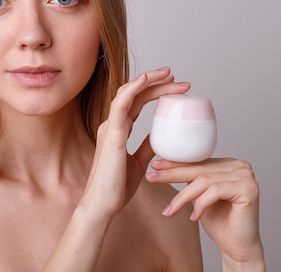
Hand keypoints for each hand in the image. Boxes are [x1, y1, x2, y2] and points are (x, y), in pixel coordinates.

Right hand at [78, 67, 190, 218]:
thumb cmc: (116, 187)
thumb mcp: (140, 163)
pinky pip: (121, 104)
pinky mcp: (111, 134)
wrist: (102, 205)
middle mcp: (113, 124)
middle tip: (178, 78)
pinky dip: (133, 89)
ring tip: (169, 75)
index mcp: (118, 130)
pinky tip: (146, 80)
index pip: (138, 101)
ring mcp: (110, 127)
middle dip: (157, 82)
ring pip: (129, 93)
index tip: (176, 87)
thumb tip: (161, 138)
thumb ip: (148, 147)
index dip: (155, 90)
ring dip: (149, 81)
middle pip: (136, 94)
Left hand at [146, 158, 264, 268]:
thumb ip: (191, 179)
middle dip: (172, 175)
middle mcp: (239, 166)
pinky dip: (201, 204)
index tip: (154, 167)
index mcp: (228, 164)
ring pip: (204, 181)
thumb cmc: (220, 223)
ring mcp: (246, 176)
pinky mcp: (249, 188)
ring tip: (170, 210)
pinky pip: (215, 191)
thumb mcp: (199, 195)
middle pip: (199, 169)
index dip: (175, 164)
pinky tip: (194, 217)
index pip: (198, 161)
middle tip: (151, 178)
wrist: (237, 247)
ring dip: (183, 197)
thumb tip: (164, 165)